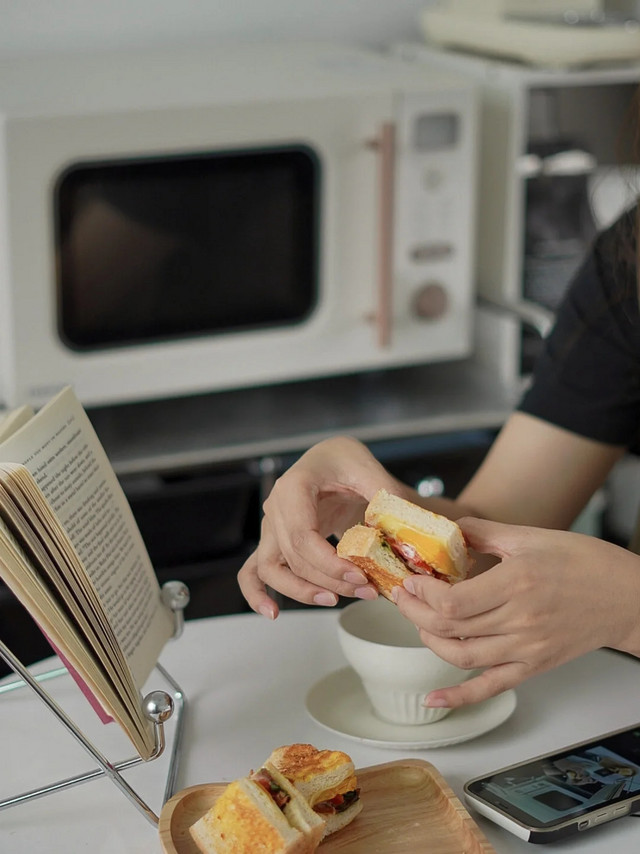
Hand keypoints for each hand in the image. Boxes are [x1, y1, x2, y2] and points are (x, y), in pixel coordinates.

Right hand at [237, 437, 403, 616]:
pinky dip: (257, 593)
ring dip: (302, 591)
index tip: (360, 576)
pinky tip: (273, 612)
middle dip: (330, 580)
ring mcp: (272, 526)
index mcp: (294, 487)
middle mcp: (276, 507)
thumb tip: (398, 526)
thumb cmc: (344, 461)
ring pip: (272, 569)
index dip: (330, 564)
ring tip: (334, 601)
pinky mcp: (274, 541)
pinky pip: (253, 570)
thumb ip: (384, 494)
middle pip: (293, 557)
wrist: (331, 460)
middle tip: (366, 590)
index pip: (303, 536)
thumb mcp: (368, 469)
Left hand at [393, 516, 639, 707]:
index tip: (410, 581)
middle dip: (415, 613)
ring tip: (418, 622)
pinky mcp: (532, 667)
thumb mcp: (531, 537)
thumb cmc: (585, 563)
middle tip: (403, 597)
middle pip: (450, 628)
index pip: (453, 602)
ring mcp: (525, 649)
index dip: (422, 594)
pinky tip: (432, 700)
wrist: (626, 597)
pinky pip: (489, 687)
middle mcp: (519, 621)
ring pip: (461, 657)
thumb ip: (485, 532)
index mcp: (516, 584)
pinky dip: (458, 697)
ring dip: (430, 641)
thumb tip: (450, 527)